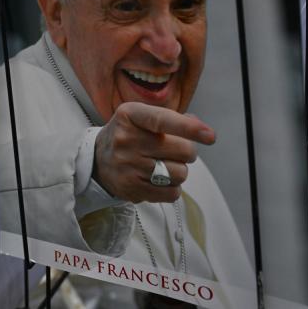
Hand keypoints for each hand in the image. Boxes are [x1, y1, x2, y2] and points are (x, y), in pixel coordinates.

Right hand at [92, 102, 214, 202]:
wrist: (97, 161)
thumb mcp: (142, 117)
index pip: (163, 120)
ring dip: (180, 170)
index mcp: (130, 115)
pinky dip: (173, 187)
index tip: (210, 136)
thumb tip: (201, 128)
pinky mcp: (131, 188)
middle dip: (188, 152)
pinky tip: (159, 179)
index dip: (189, 128)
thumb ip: (171, 119)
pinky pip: (171, 193)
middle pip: (182, 150)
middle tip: (176, 151)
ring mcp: (128, 166)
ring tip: (164, 165)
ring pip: (180, 173)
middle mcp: (126, 139)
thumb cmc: (128, 134)